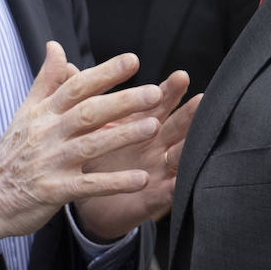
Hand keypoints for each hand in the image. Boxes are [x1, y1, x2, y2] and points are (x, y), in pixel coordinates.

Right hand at [0, 42, 164, 238]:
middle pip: (89, 112)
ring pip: (91, 144)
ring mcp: (52, 162)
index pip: (77, 86)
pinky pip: (90, 185)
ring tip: (152, 126)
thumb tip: (55, 46)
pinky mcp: (55, 190)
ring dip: (123, 135)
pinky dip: (115, 182)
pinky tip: (141, 179)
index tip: (133, 60)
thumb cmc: (12, 153)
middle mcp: (49, 133)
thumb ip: (46, 80)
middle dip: (123, 101)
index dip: (105, 72)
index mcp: (44, 113)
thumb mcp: (25, 112)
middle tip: (155, 93)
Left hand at [73, 70, 200, 239]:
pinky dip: (169, 190)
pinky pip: (161, 196)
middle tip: (202, 100)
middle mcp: (154, 146)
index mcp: (139, 125)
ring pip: (176, 159)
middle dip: (188, 114)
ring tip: (195, 140)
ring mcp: (156, 173)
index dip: (169, 91)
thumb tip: (69, 65)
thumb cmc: (92, 158)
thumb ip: (84, 95)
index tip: (181, 76)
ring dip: (185, 149)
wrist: (87, 204)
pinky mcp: (149, 201)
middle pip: (175, 127)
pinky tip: (176, 184)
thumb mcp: (88, 127)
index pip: (157, 104)